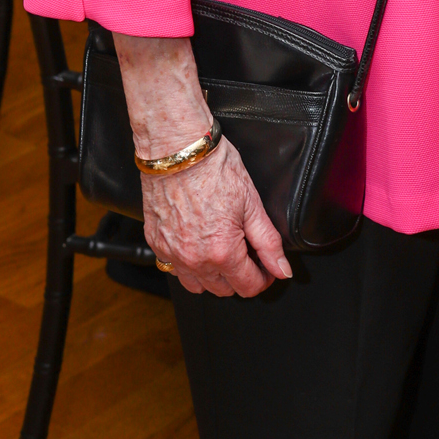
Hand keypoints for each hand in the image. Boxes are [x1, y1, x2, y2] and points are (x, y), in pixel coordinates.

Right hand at [116, 30, 290, 296]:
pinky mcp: (156, 244)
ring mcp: (171, 254)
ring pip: (197, 286)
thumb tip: (282, 270)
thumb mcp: (252, 203)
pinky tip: (199, 243)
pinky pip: (175, 269)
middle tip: (248, 254)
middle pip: (223, 290)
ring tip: (224, 250)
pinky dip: (189, 265)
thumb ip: (268, 242)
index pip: (248, 287)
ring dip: (214, 276)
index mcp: (222, 252)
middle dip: (240, 277)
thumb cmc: (215, 169)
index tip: (268, 267)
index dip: (264, 279)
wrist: (178, 149)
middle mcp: (193, 260)